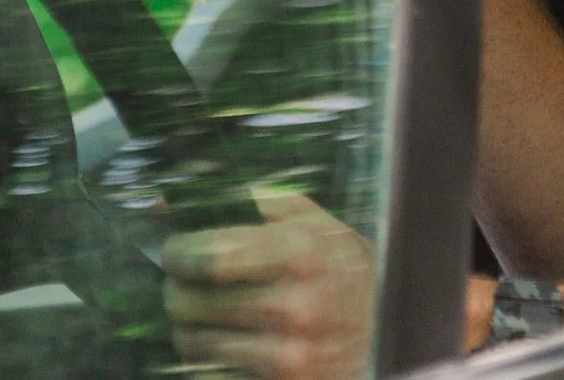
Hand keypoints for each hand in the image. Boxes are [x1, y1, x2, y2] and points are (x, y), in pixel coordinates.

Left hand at [161, 191, 373, 379]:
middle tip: (182, 282)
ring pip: (193, 342)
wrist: (390, 332)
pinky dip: (210, 357)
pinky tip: (227, 340)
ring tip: (204, 312)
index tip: (174, 251)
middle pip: (191, 302)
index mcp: (300, 253)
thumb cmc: (345, 270)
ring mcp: (289, 354)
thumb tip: (186, 200)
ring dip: (189, 326)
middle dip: (176, 289)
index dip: (179, 253)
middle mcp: (294, 306)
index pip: (209, 258)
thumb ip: (261, 205)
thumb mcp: (317, 224)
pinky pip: (214, 371)